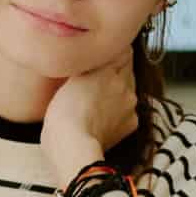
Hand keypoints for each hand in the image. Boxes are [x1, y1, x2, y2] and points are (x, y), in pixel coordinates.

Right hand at [42, 56, 137, 182]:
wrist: (73, 145)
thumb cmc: (63, 113)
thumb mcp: (70, 78)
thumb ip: (88, 64)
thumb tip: (96, 54)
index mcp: (109, 68)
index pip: (122, 51)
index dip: (111, 53)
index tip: (101, 57)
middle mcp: (125, 83)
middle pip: (126, 70)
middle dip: (114, 73)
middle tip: (93, 81)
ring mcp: (130, 104)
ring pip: (127, 91)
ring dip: (116, 92)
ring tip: (94, 102)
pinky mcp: (132, 123)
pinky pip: (127, 111)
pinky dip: (118, 112)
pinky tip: (101, 117)